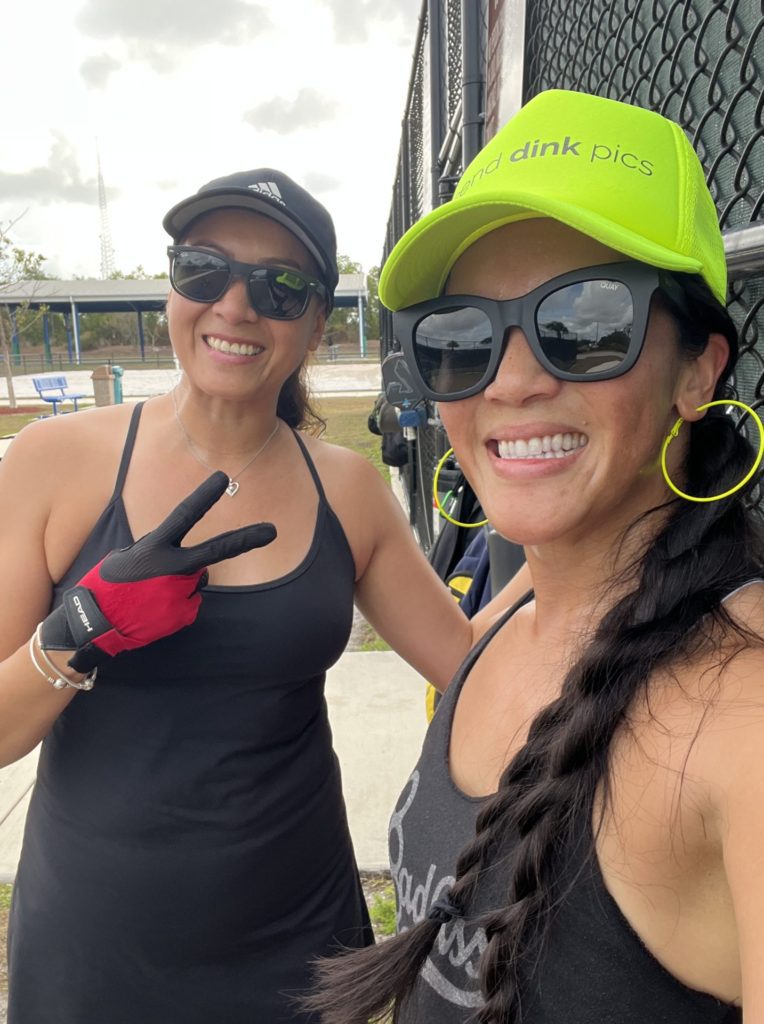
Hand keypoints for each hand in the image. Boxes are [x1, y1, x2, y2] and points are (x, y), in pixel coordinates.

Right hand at [40, 471, 275, 671]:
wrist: (94, 624)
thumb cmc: (107, 585)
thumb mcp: (128, 556)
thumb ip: (161, 551)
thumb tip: (185, 561)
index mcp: (155, 548)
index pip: (184, 515)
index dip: (204, 495)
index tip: (223, 478)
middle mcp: (173, 569)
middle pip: (216, 551)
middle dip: (246, 540)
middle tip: (271, 531)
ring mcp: (180, 594)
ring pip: (196, 580)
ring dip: (181, 583)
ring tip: (151, 593)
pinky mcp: (183, 616)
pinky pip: (189, 603)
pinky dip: (177, 604)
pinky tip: (155, 608)